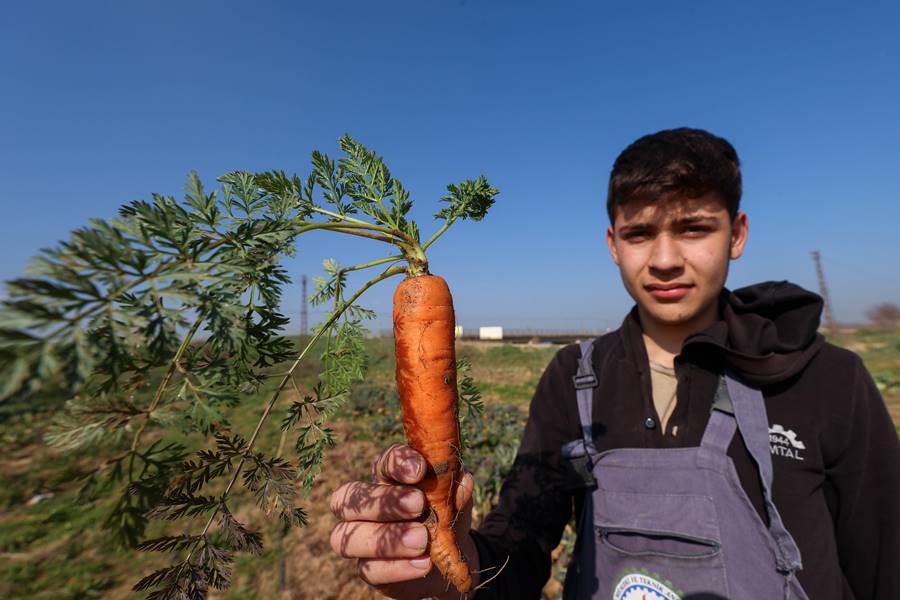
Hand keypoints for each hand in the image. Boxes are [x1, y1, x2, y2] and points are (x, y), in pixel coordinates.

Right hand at [329, 444, 477, 598]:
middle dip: (385, 501)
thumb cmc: (442, 518)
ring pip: (349, 537)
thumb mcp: (454, 504)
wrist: (445, 559)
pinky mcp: (368, 569)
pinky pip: (370, 570)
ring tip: (422, 540)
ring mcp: (359, 539)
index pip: (383, 463)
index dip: (397, 462)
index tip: (420, 469)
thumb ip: (455, 493)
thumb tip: (464, 481)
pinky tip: (423, 564)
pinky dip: (397, 568)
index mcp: (386, 478)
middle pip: (351, 498)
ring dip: (387, 538)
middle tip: (418, 505)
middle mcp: (363, 506)